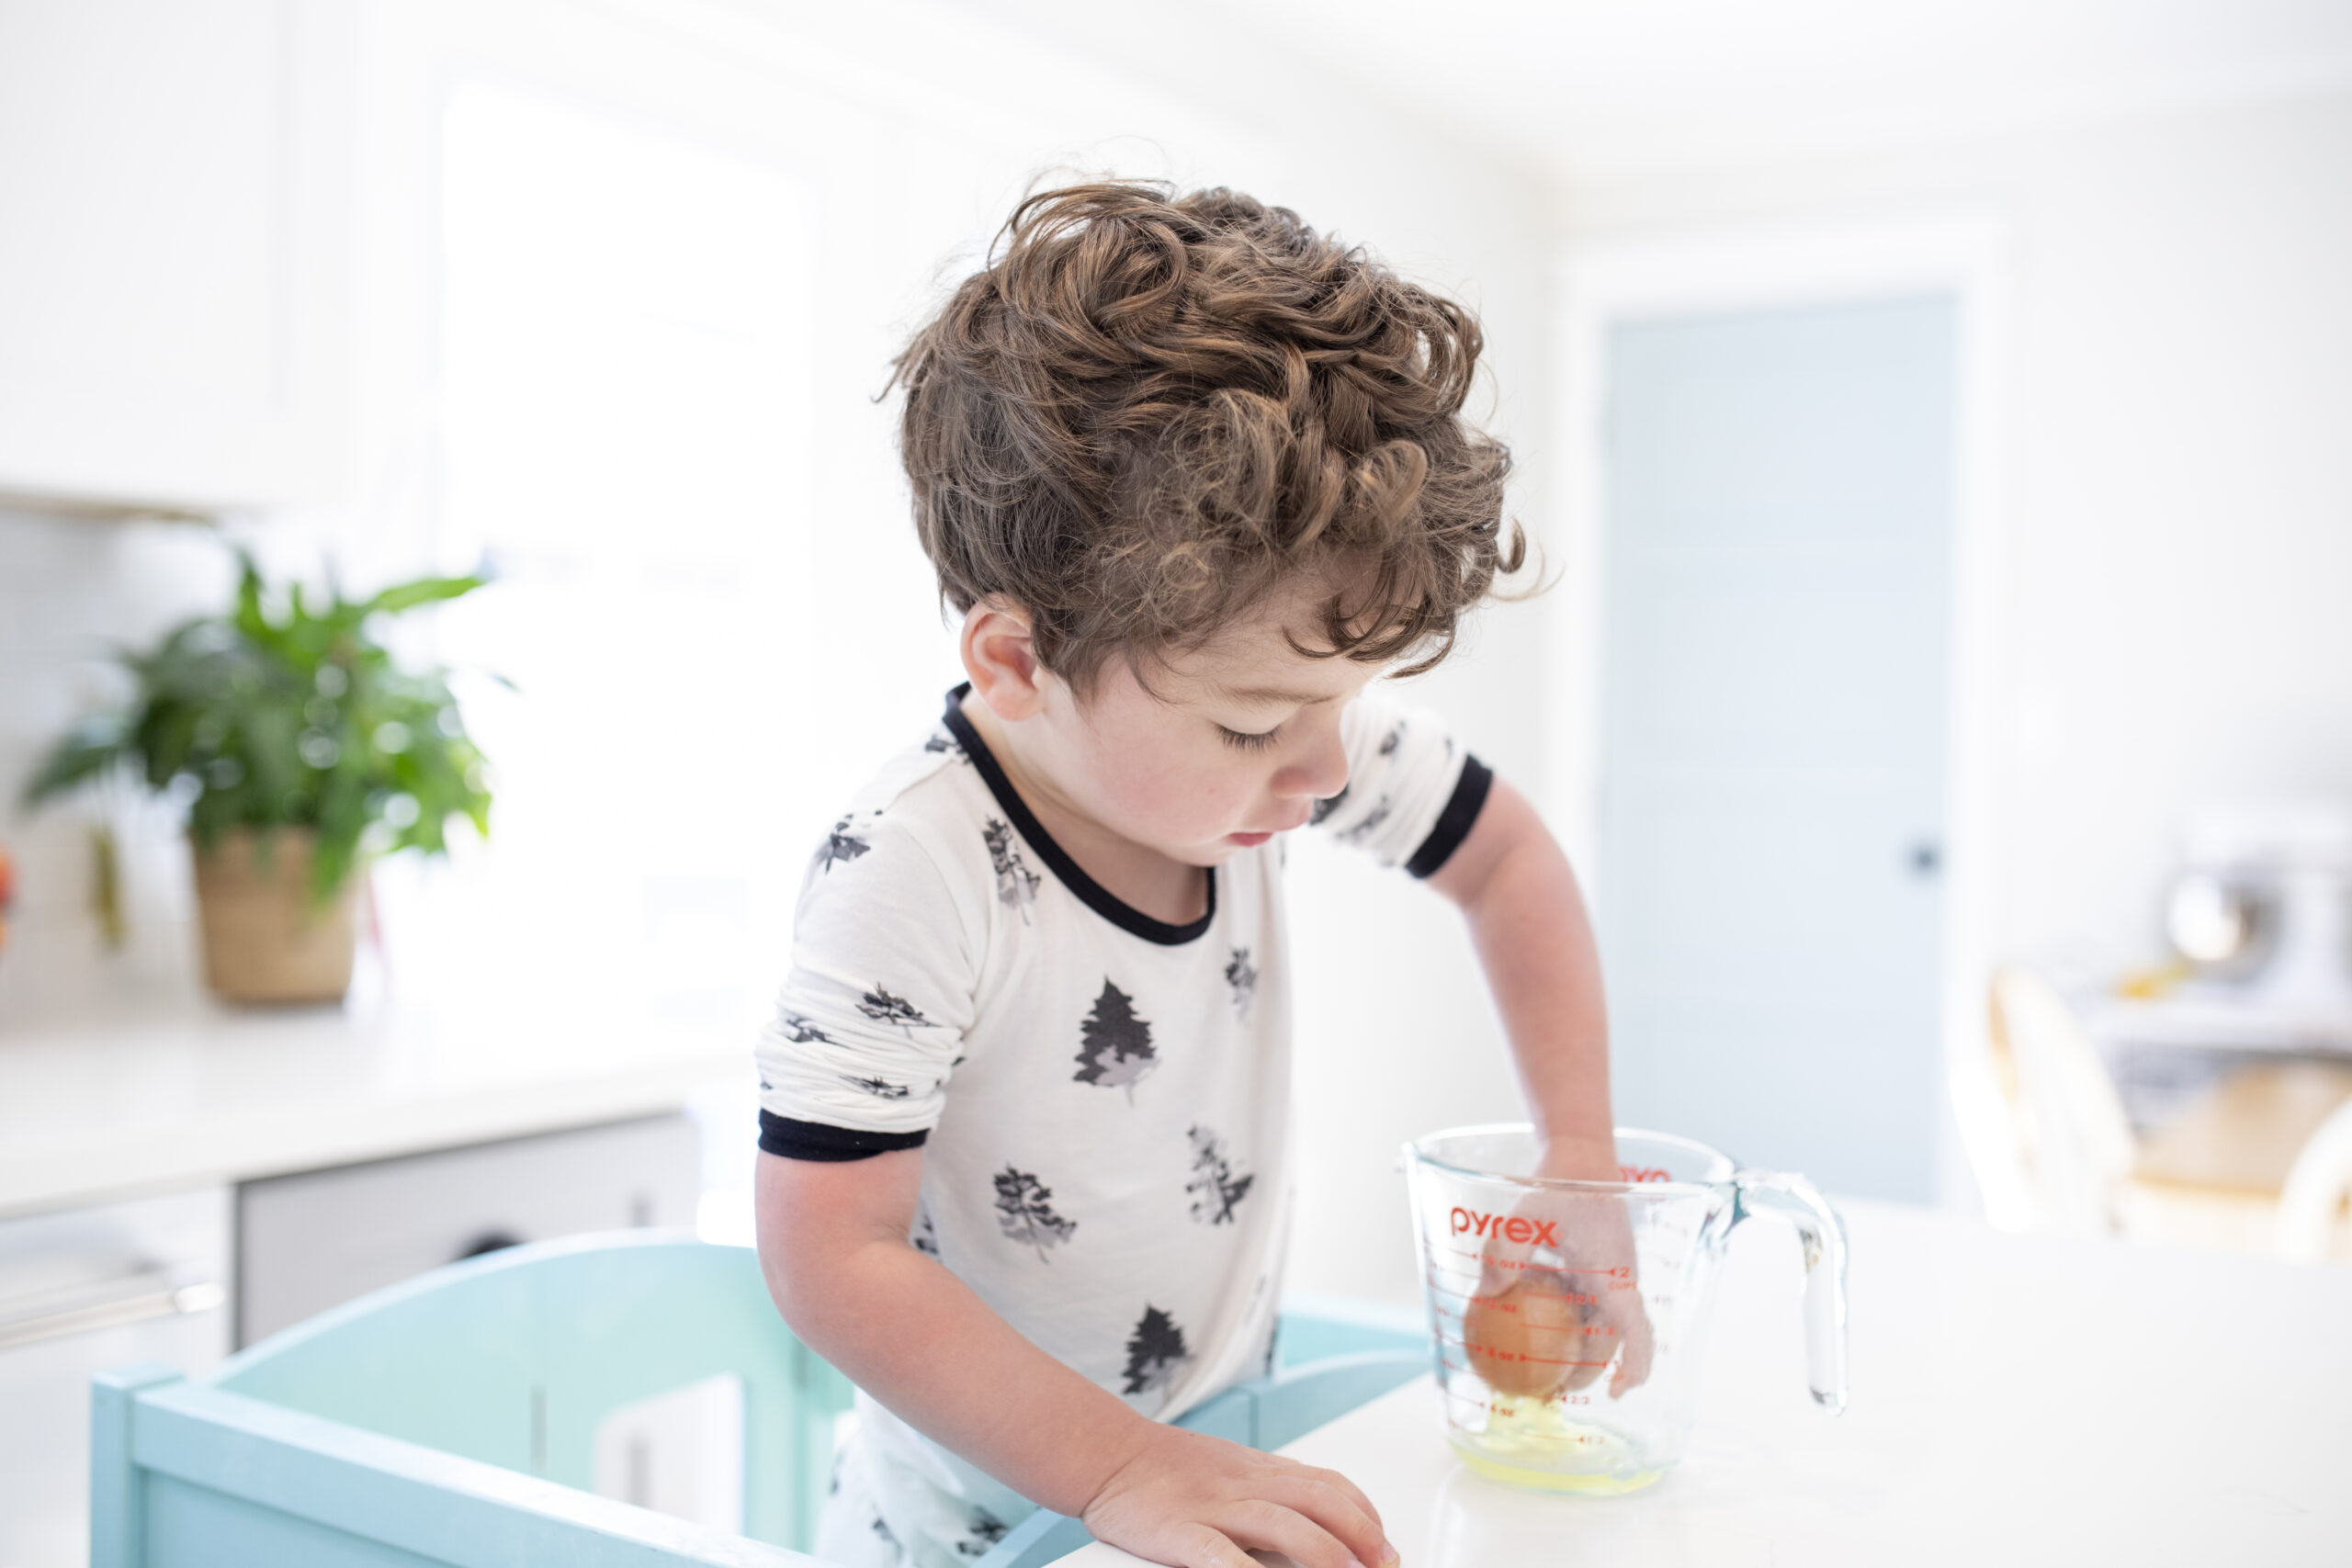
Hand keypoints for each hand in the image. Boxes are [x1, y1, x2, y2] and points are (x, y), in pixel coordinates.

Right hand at [1079, 1421, 1396, 1567]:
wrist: (1107, 1454)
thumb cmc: (1165, 1468)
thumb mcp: (1228, 1469)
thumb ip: (1269, 1492)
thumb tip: (1316, 1527)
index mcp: (1260, 1470)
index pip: (1330, 1484)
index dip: (1365, 1515)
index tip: (1385, 1546)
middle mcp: (1246, 1485)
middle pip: (1319, 1501)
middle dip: (1361, 1536)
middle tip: (1383, 1566)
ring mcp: (1215, 1507)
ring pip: (1283, 1524)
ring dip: (1324, 1553)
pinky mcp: (1181, 1532)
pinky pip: (1220, 1554)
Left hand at [1459, 1140, 1654, 1401]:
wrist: (1580, 1151)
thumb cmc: (1560, 1181)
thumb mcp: (1525, 1217)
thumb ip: (1503, 1254)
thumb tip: (1486, 1293)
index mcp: (1614, 1277)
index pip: (1638, 1333)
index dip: (1635, 1368)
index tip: (1619, 1394)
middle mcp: (1619, 1279)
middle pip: (1613, 1338)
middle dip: (1591, 1371)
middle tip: (1553, 1388)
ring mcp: (1610, 1271)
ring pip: (1601, 1322)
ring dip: (1580, 1347)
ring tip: (1544, 1365)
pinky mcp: (1597, 1263)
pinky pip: (1587, 1300)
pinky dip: (1568, 1318)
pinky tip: (1533, 1318)